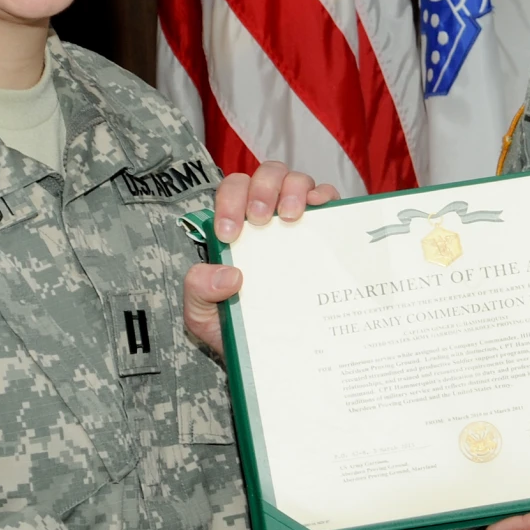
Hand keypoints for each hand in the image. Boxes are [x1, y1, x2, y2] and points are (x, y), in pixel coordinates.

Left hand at [182, 162, 338, 358]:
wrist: (277, 354)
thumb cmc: (237, 324)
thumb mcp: (204, 314)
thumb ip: (199, 291)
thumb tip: (229, 274)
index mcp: (237, 225)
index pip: (231, 192)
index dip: (228, 202)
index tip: (229, 234)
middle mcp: (269, 214)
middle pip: (266, 175)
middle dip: (261, 189)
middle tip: (260, 218)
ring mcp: (300, 219)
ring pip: (298, 180)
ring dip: (293, 189)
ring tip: (290, 217)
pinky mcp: (327, 230)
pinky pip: (330, 199)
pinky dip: (325, 197)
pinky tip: (319, 211)